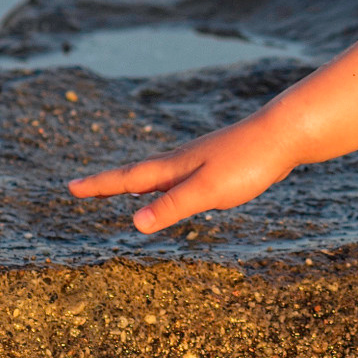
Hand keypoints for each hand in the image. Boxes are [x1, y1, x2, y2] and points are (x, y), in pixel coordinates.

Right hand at [68, 110, 296, 234]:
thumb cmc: (248, 162)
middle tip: (84, 188)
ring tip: (126, 188)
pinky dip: (169, 183)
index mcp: (174, 167)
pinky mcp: (222, 163)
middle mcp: (183, 160)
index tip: (71, 188)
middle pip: (139, 174)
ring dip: (139, 182)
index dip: (99, 185)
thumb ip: (173, 205)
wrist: (286, 134)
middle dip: (111, 183)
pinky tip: (182, 185)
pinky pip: (185, 175)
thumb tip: (135, 223)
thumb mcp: (208, 190)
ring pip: (162, 174)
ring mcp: (202, 160)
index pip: (128, 178)